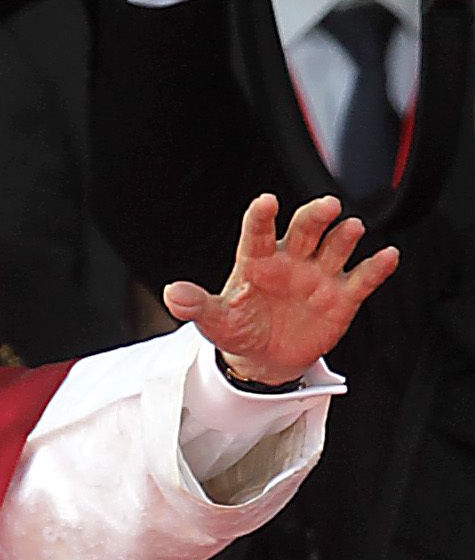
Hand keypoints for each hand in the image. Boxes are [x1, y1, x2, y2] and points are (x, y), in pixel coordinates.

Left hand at [164, 194, 397, 385]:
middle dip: (315, 216)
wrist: (265, 357)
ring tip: (351, 228)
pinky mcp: (343, 296)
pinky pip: (362, 278)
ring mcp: (319, 276)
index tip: (266, 201)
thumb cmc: (238, 329)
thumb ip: (196, 305)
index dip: (262, 217)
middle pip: (306, 230)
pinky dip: (376, 267)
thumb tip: (172, 294)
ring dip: (345, 237)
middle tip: (326, 206)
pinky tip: (388, 256)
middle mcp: (292, 260)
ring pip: (336, 248)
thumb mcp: (215, 320)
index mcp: (257, 261)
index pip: (258, 233)